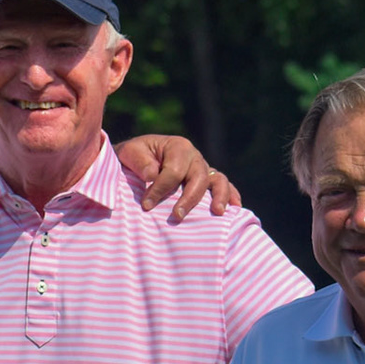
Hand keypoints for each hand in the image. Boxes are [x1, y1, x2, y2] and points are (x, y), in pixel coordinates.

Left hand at [113, 135, 240, 219]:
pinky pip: (224, 186)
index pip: (174, 170)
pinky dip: (231, 196)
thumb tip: (152, 174)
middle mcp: (194, 157)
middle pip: (198, 177)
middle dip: (188, 198)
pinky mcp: (207, 181)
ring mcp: (203, 169)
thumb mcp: (129, 153)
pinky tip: (234, 209)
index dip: (161, 189)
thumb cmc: (133, 157)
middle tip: (176, 216)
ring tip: (217, 212)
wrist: (136, 160)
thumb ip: (139, 162)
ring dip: (219, 196)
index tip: (146, 205)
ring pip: (217, 181)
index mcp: (178, 146)